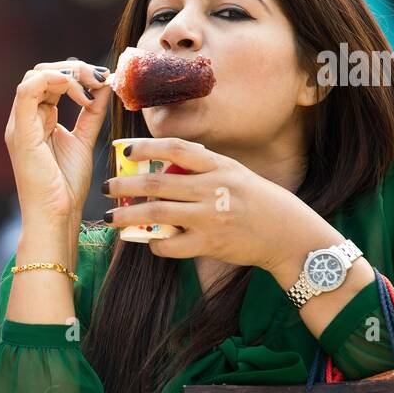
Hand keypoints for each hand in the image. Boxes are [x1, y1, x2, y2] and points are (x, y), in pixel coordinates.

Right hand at [5, 59, 111, 226]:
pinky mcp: (20, 132)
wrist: (56, 216)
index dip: (78, 73)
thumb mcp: (84, 140)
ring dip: (68, 73)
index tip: (104, 81)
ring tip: (92, 86)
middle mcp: (25, 119)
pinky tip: (78, 92)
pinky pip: (27, 91)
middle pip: (43, 73)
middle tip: (100, 78)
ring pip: (35, 76)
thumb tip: (105, 85)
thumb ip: (92, 113)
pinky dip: (54, 80)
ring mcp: (19, 124)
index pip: (51, 80)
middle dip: (74, 68)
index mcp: (37, 120)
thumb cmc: (65, 187)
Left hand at [101, 137, 340, 277]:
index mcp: (218, 166)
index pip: (176, 149)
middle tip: (107, 187)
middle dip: (125, 185)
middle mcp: (212, 188)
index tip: (124, 151)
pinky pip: (171, 245)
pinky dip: (154, 244)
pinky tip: (149, 242)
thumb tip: (161, 167)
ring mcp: (210, 217)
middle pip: (156, 184)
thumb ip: (202, 168)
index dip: (146, 147)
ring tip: (111, 218)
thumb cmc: (255, 200)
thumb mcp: (233, 173)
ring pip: (156, 214)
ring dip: (127, 215)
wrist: (286, 233)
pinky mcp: (210, 244)